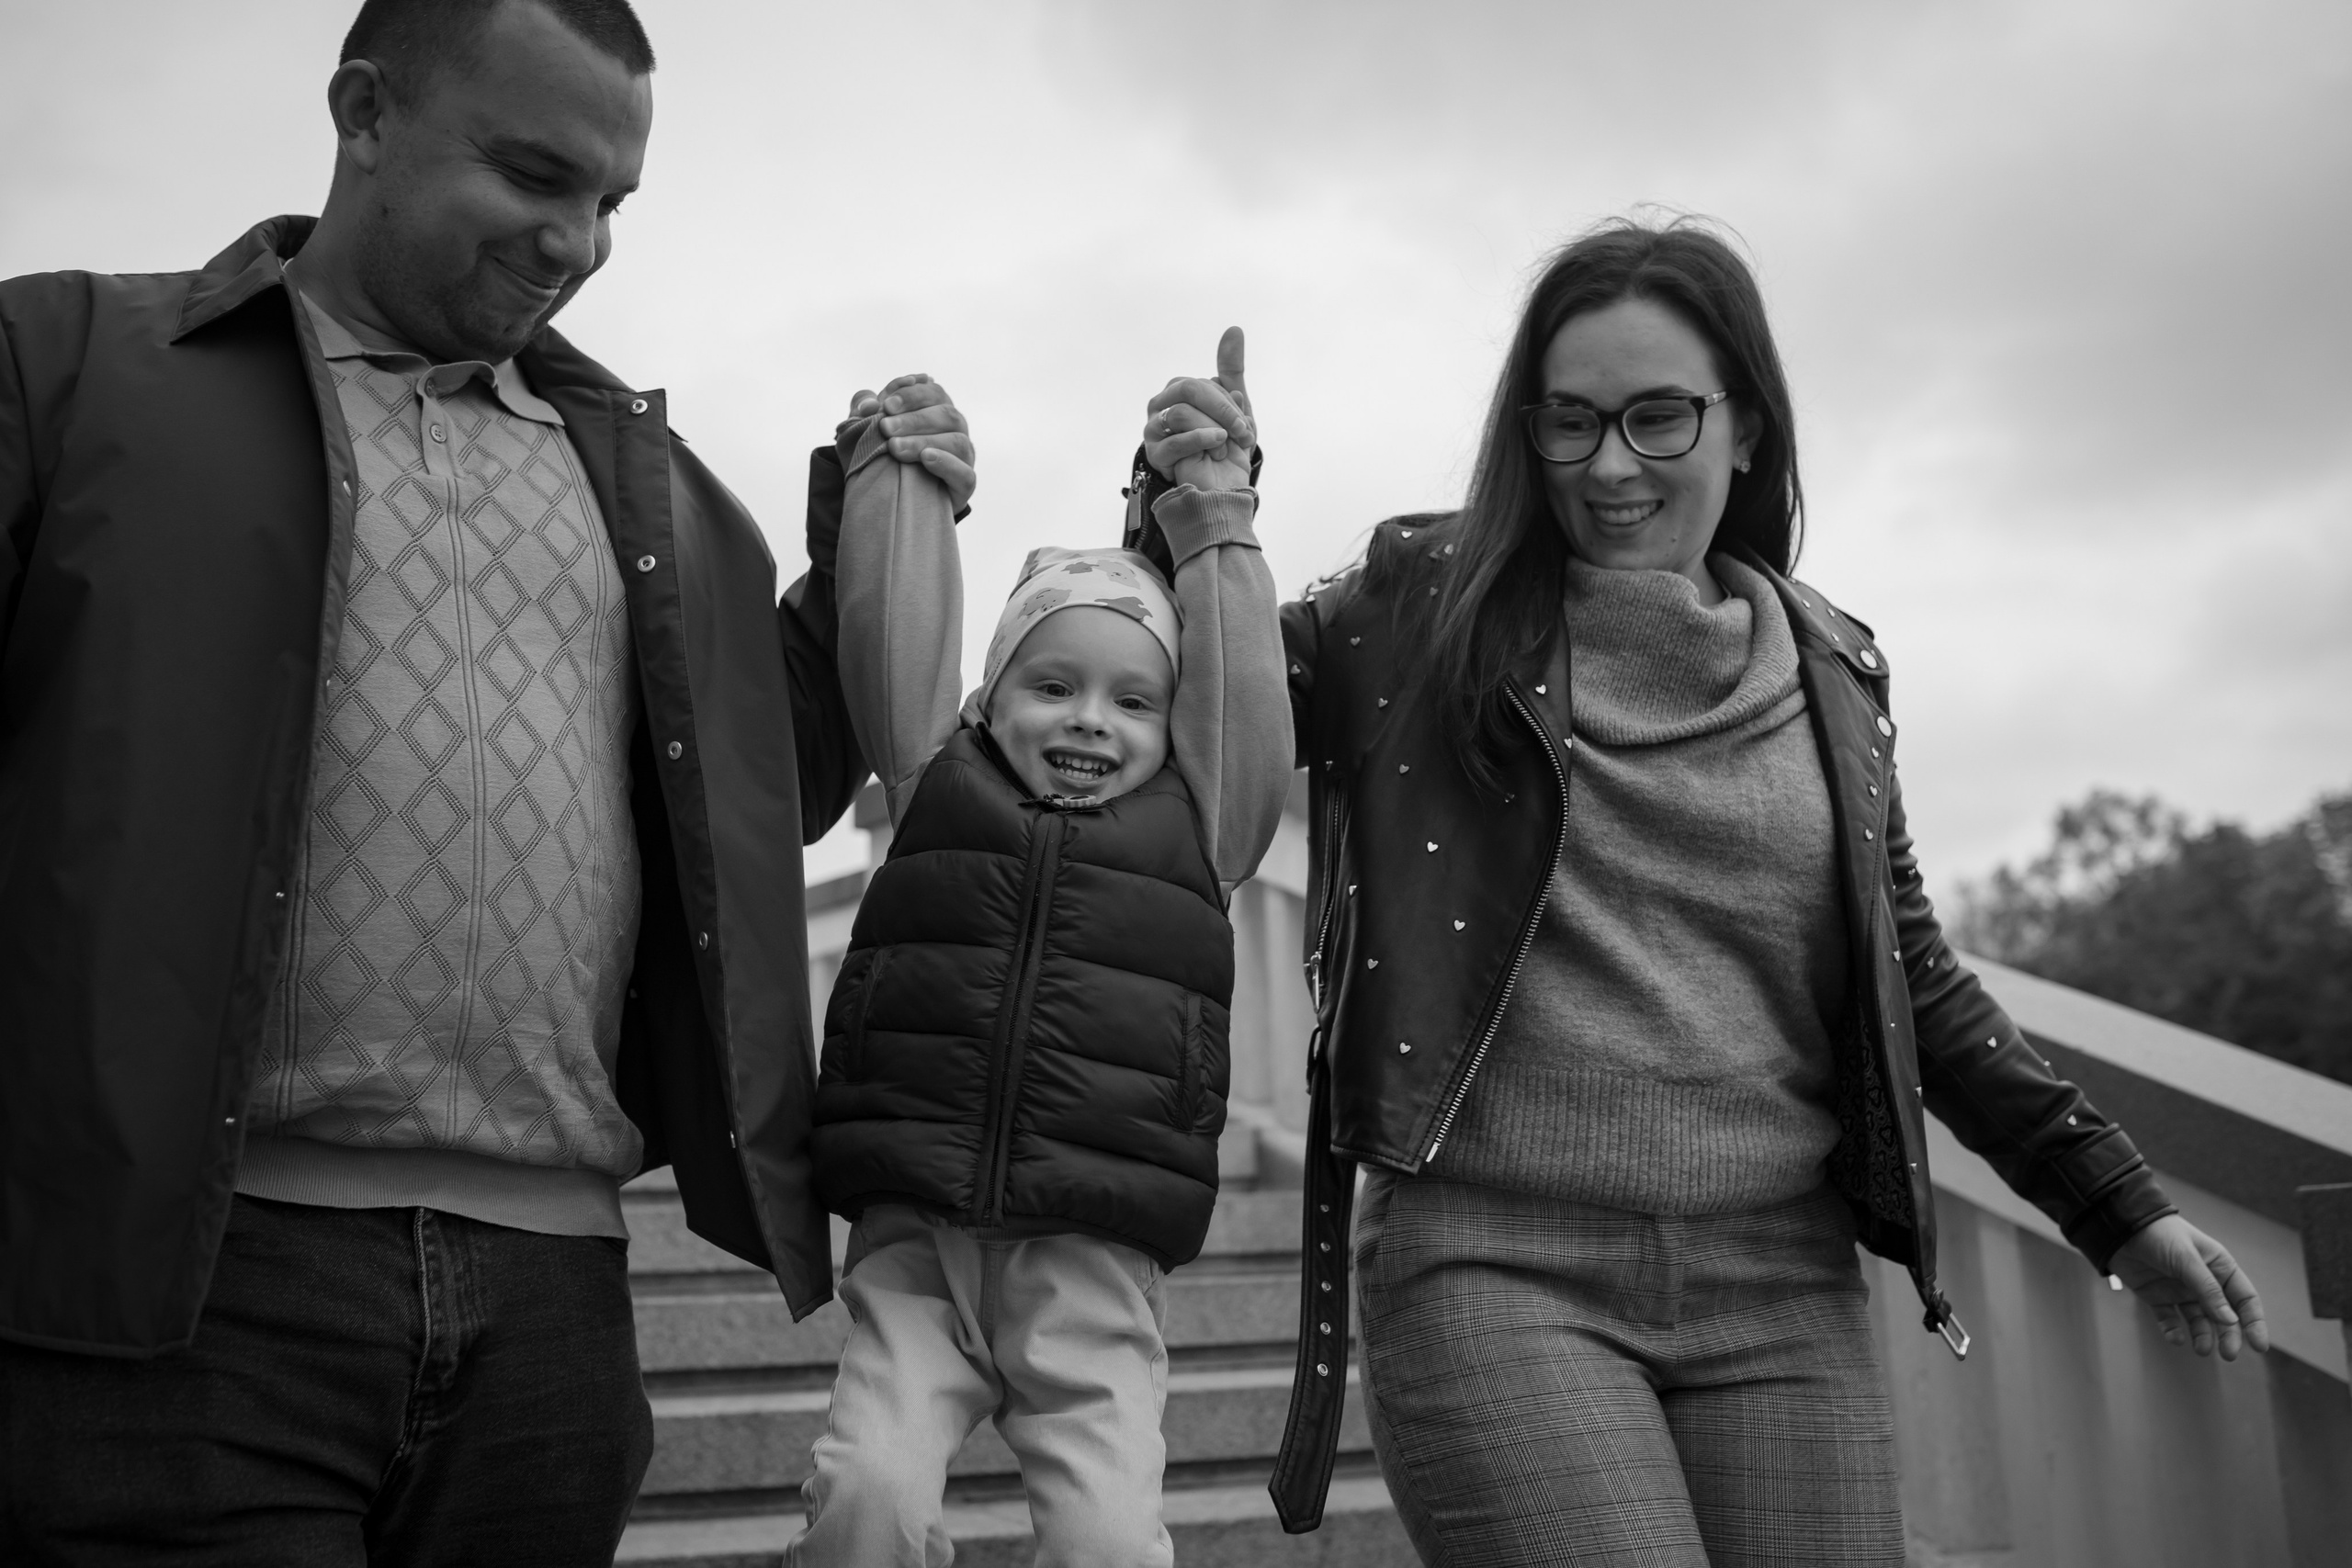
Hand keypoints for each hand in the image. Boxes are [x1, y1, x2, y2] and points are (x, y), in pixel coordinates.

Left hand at [847, 374, 975, 512]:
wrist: (893, 497)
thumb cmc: (884, 455)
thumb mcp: (869, 428)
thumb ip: (864, 410)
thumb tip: (867, 405)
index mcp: (938, 410)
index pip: (934, 393)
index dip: (912, 395)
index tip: (886, 405)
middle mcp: (956, 430)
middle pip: (947, 414)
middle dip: (914, 419)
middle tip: (885, 428)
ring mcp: (964, 458)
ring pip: (957, 442)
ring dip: (924, 441)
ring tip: (895, 447)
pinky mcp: (964, 485)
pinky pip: (965, 474)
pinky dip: (947, 464)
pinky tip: (927, 459)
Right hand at [1143, 326, 1254, 492]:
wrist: (1223, 489)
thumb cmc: (1226, 447)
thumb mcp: (1235, 406)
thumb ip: (1231, 369)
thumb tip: (1234, 329)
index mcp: (1178, 391)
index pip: (1204, 383)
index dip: (1229, 404)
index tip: (1246, 427)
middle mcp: (1161, 405)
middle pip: (1190, 389)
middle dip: (1222, 411)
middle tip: (1241, 432)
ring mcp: (1154, 429)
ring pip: (1182, 413)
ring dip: (1213, 431)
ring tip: (1225, 448)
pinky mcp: (1155, 454)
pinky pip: (1176, 440)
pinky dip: (1202, 442)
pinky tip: (1217, 449)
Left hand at [2110, 1214, 2268, 1359]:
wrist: (2117, 1226)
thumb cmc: (2159, 1233)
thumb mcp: (2186, 1258)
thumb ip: (2207, 1289)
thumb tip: (2230, 1321)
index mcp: (2219, 1267)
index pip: (2244, 1299)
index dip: (2254, 1322)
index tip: (2259, 1346)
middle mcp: (2203, 1282)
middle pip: (2224, 1316)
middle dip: (2228, 1335)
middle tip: (2228, 1354)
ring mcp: (2180, 1291)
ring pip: (2199, 1321)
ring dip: (2203, 1336)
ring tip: (2201, 1349)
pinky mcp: (2157, 1297)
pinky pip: (2170, 1320)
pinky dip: (2173, 1331)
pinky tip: (2176, 1338)